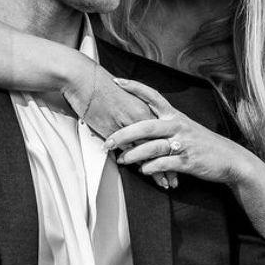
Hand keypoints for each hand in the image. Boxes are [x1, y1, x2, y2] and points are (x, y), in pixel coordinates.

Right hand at [62, 66, 175, 190]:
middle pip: (163, 145)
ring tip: (165, 184)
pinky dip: (140, 166)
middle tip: (177, 179)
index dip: (174, 149)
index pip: (166, 134)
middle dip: (172, 164)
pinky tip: (145, 175)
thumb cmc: (103, 87)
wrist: (85, 80)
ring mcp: (130, 127)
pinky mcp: (115, 134)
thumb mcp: (127, 99)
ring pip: (150, 152)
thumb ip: (137, 113)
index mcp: (147, 108)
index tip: (180, 161)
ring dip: (158, 170)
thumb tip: (144, 125)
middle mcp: (143, 118)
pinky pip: (131, 153)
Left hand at [102, 80, 254, 189]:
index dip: (135, 87)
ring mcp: (183, 144)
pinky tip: (144, 171)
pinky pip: (164, 164)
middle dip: (124, 133)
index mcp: (175, 116)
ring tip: (122, 160)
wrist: (230, 159)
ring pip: (152, 147)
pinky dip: (151, 168)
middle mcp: (178, 126)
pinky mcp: (188, 161)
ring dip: (134, 155)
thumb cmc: (203, 144)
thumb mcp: (185, 128)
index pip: (153, 96)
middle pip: (146, 126)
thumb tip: (139, 125)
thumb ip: (164, 125)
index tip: (117, 81)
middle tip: (108, 141)